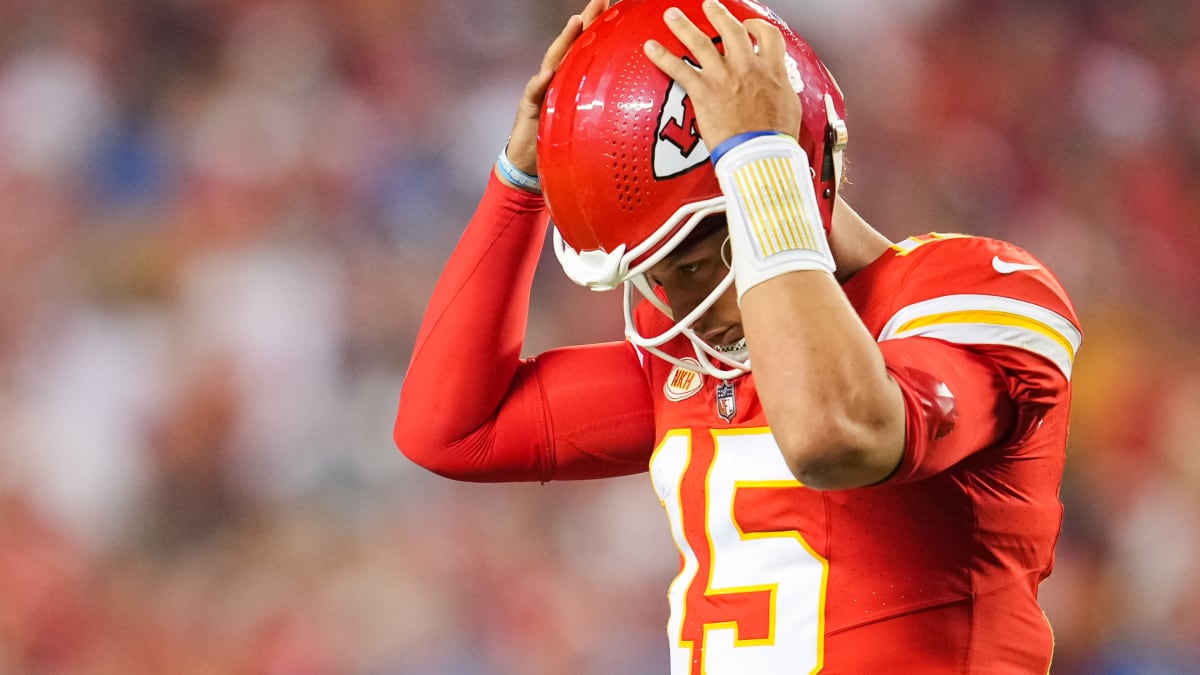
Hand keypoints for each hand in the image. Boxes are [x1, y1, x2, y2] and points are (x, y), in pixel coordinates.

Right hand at [503, 0, 608, 176]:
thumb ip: (605, 110)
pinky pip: (533, 94)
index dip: (601, 27)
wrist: (530, 165)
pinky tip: (545, 74)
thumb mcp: (588, 123)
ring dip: (564, 40)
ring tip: (576, 22)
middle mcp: (556, 79)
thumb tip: (636, 103)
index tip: (616, 6)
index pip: (588, 49)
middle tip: (600, 0)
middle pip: (571, 46)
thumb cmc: (562, 143)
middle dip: (585, 21)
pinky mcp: (528, 108)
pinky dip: (539, 83)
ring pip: (553, 60)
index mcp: (572, 81)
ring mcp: (541, 90)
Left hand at [642, 0, 800, 149]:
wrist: (761, 153)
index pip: (768, 36)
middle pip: (731, 30)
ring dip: (684, 26)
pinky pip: (678, 69)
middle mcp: (746, 66)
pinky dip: (662, 56)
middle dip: (718, 14)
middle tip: (709, 6)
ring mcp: (723, 77)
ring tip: (673, 15)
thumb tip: (780, 89)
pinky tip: (650, 47)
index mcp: (772, 70)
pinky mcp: (704, 91)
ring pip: (701, 42)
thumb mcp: (790, 107)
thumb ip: (781, 90)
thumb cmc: (776, 138)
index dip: (757, 27)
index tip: (750, 26)